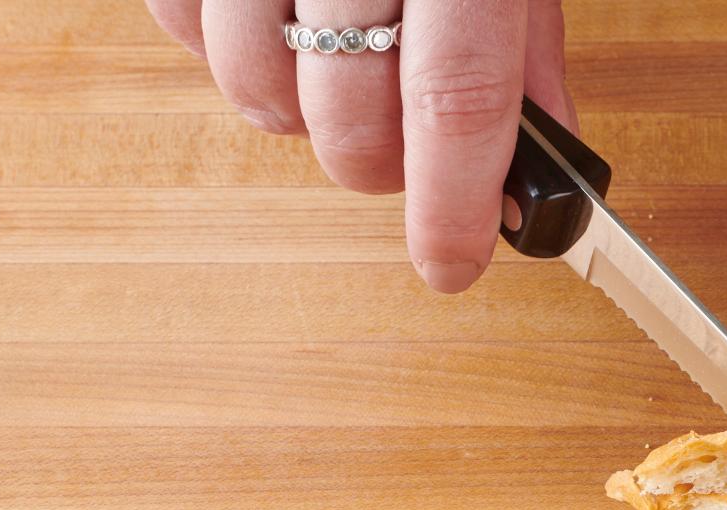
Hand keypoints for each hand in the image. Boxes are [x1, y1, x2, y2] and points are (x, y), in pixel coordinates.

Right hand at [145, 0, 572, 292]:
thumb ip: (526, 40)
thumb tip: (545, 157)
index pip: (455, 97)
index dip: (451, 203)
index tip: (452, 267)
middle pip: (347, 114)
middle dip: (377, 167)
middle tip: (407, 154)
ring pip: (252, 88)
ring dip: (298, 113)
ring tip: (335, 63)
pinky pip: (181, 26)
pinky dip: (227, 49)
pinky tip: (272, 13)